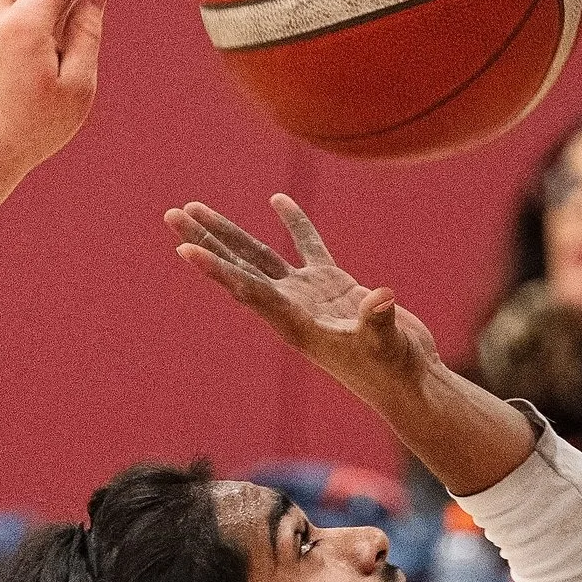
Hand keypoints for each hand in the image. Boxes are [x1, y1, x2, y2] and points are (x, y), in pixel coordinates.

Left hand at [166, 196, 444, 394]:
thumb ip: (379, 323)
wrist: (409, 382)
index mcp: (295, 324)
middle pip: (239, 268)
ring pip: (260, 256)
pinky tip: (277, 200)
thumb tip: (380, 298)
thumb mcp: (387, 347)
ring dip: (228, 233)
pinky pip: (308, 246)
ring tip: (196, 208)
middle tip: (172, 215)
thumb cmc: (394, 372)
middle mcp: (292, 308)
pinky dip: (294, 223)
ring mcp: (309, 295)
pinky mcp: (333, 286)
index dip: (217, 269)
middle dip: (206, 241)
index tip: (185, 249)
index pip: (248, 290)